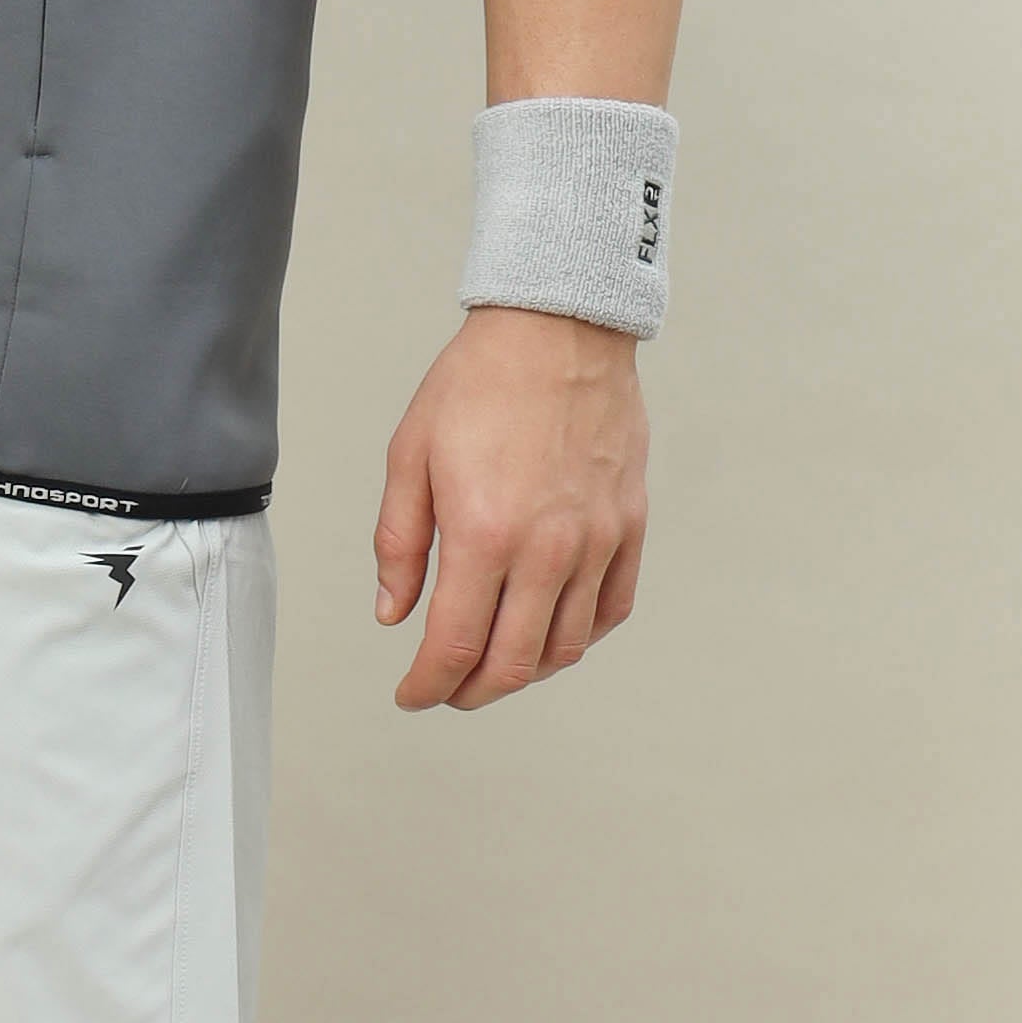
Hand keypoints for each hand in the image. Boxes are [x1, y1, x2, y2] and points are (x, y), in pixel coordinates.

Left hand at [372, 309, 648, 710]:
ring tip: (493, 665)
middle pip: (513, 664)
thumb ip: (399, 543)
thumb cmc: (480, 382)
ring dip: (524, 672)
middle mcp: (546, 549)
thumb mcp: (410, 457)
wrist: (557, 328)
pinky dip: (578, 638)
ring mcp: (595, 540)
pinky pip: (610, 609)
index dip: (427, 686)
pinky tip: (550, 632)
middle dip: (470, 692)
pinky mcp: (627, 526)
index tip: (412, 694)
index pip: (454, 645)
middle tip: (447, 689)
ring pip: (565, 647)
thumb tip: (393, 613)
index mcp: (483, 533)